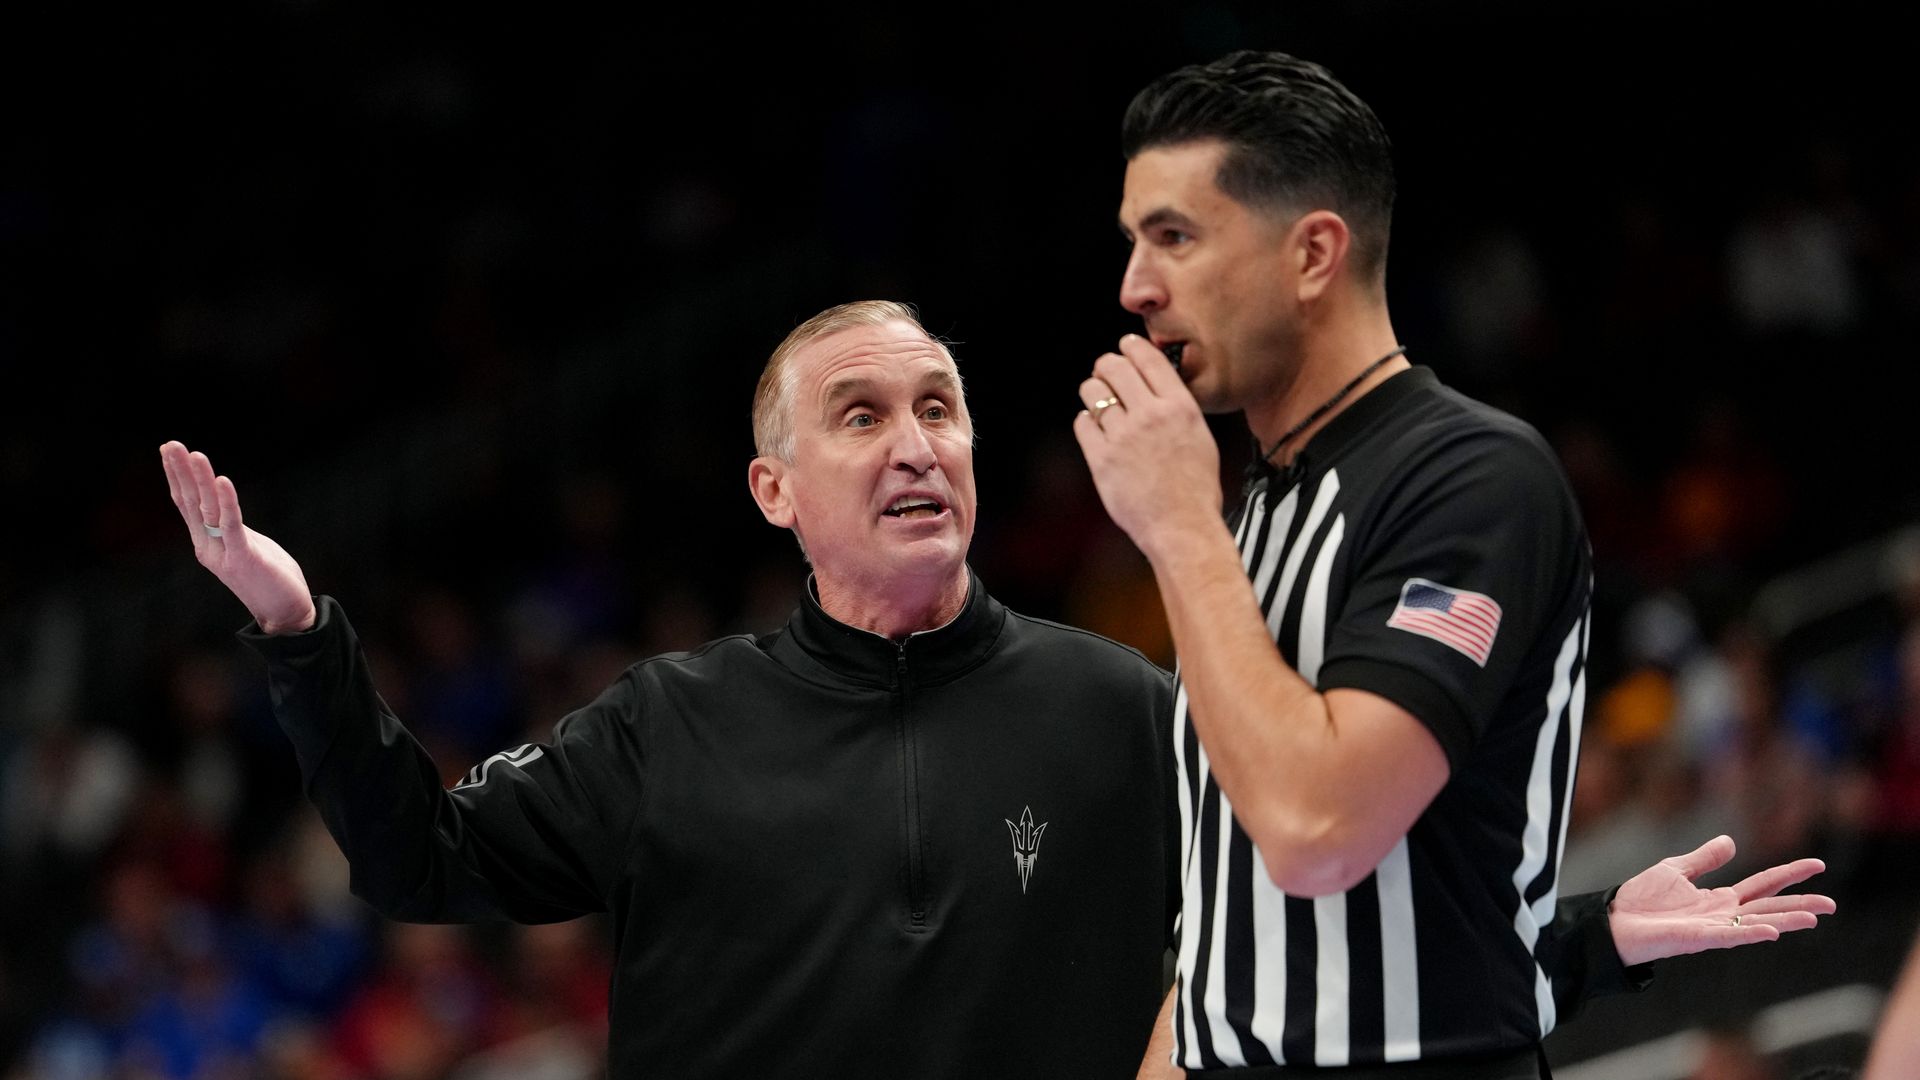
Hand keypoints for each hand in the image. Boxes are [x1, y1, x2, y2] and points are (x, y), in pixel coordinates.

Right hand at [159, 441, 316, 633]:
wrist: (284, 614)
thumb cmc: (269, 578)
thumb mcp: (245, 546)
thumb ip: (231, 527)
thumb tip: (223, 504)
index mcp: (206, 543)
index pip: (186, 505)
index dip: (177, 477)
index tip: (169, 451)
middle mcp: (207, 547)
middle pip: (190, 503)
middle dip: (180, 472)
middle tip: (170, 444)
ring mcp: (223, 553)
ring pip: (207, 510)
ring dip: (200, 480)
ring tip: (194, 454)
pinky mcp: (243, 558)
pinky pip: (231, 525)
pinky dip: (227, 501)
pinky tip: (222, 480)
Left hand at [1072, 335, 1220, 556]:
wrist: (1182, 525)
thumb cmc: (1195, 487)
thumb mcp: (1200, 436)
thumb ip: (1177, 407)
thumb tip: (1156, 385)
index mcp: (1179, 407)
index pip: (1148, 358)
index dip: (1132, 347)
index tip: (1125, 347)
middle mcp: (1150, 415)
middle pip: (1113, 367)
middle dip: (1106, 366)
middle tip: (1105, 372)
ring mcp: (1123, 437)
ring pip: (1092, 392)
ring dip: (1093, 392)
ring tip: (1099, 402)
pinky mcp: (1101, 458)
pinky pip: (1082, 424)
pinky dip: (1086, 423)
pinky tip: (1096, 431)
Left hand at [1606, 834, 1835, 967]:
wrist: (1614, 920)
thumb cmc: (1641, 900)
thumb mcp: (1675, 870)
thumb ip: (1704, 859)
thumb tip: (1731, 842)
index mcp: (1719, 899)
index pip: (1763, 883)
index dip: (1789, 874)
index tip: (1817, 864)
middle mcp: (1723, 915)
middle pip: (1770, 906)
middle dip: (1800, 904)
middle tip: (1832, 903)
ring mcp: (1714, 928)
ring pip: (1758, 922)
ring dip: (1786, 920)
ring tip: (1815, 917)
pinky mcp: (1699, 938)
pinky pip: (1731, 935)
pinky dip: (1752, 932)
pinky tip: (1773, 930)